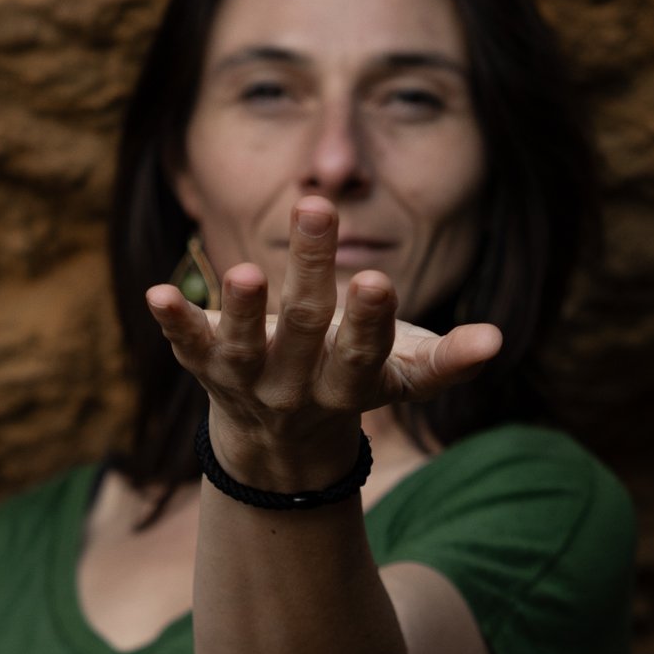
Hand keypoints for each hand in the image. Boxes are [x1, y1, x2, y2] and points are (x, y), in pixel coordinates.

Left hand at [146, 195, 501, 489]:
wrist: (280, 445)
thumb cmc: (352, 381)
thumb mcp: (401, 376)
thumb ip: (447, 362)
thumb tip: (496, 341)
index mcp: (351, 386)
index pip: (364, 354)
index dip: (369, 321)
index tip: (377, 281)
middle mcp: (298, 389)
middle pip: (305, 328)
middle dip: (311, 273)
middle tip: (316, 208)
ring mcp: (249, 381)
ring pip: (244, 347)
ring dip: (242, 310)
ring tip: (241, 271)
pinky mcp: (208, 369)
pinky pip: (188, 348)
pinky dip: (174, 323)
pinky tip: (157, 293)